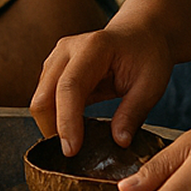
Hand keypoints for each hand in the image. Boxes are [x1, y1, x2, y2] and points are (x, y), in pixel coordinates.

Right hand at [31, 23, 173, 156]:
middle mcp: (67, 49)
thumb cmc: (148, 56)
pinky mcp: (54, 68)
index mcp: (93, 48)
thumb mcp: (150, 85)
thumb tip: (118, 143)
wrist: (140, 34)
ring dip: (51, 125)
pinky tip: (72, 132)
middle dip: (53, 129)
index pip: (70, 87)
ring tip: (74, 145)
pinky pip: (45, 98)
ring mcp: (57, 57)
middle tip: (72, 156)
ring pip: (40, 99)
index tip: (71, 151)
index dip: (67, 121)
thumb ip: (133, 113)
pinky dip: (54, 118)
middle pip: (44, 95)